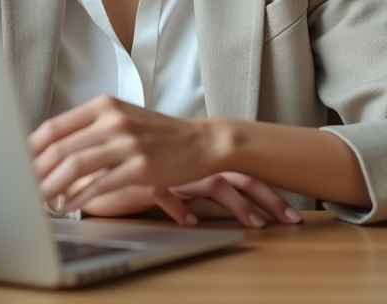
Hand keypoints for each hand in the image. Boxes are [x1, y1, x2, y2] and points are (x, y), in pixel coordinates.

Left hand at [29, 95, 220, 211]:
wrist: (202, 141)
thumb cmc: (159, 134)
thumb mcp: (123, 118)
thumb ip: (91, 128)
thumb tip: (52, 148)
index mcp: (104, 106)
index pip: (54, 127)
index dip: (31, 149)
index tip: (17, 165)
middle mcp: (113, 120)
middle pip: (60, 147)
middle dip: (36, 172)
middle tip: (22, 189)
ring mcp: (128, 143)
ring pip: (76, 165)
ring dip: (52, 187)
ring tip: (39, 201)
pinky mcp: (141, 166)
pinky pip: (101, 183)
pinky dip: (80, 197)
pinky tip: (69, 206)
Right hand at [82, 174, 303, 228]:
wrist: (94, 171)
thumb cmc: (136, 176)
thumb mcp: (171, 182)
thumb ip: (191, 187)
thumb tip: (218, 204)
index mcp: (200, 162)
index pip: (244, 172)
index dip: (269, 190)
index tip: (291, 212)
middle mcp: (191, 165)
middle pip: (239, 178)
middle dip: (269, 199)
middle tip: (291, 219)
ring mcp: (172, 172)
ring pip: (212, 185)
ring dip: (238, 207)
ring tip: (255, 225)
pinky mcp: (146, 181)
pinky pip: (167, 194)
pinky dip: (180, 208)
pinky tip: (190, 222)